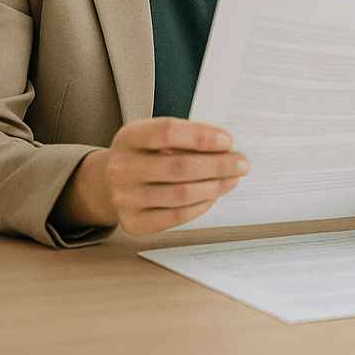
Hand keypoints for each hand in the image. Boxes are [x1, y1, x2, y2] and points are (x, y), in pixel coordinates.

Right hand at [65, 118, 247, 234]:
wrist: (111, 181)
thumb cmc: (148, 153)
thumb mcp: (158, 136)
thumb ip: (188, 137)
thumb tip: (228, 148)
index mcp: (129, 137)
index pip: (167, 132)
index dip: (201, 137)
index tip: (228, 141)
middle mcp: (121, 168)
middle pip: (178, 167)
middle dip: (217, 166)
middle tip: (242, 164)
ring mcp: (124, 197)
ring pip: (180, 194)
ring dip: (214, 186)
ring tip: (232, 179)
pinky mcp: (133, 222)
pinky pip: (175, 216)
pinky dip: (200, 205)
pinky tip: (213, 195)